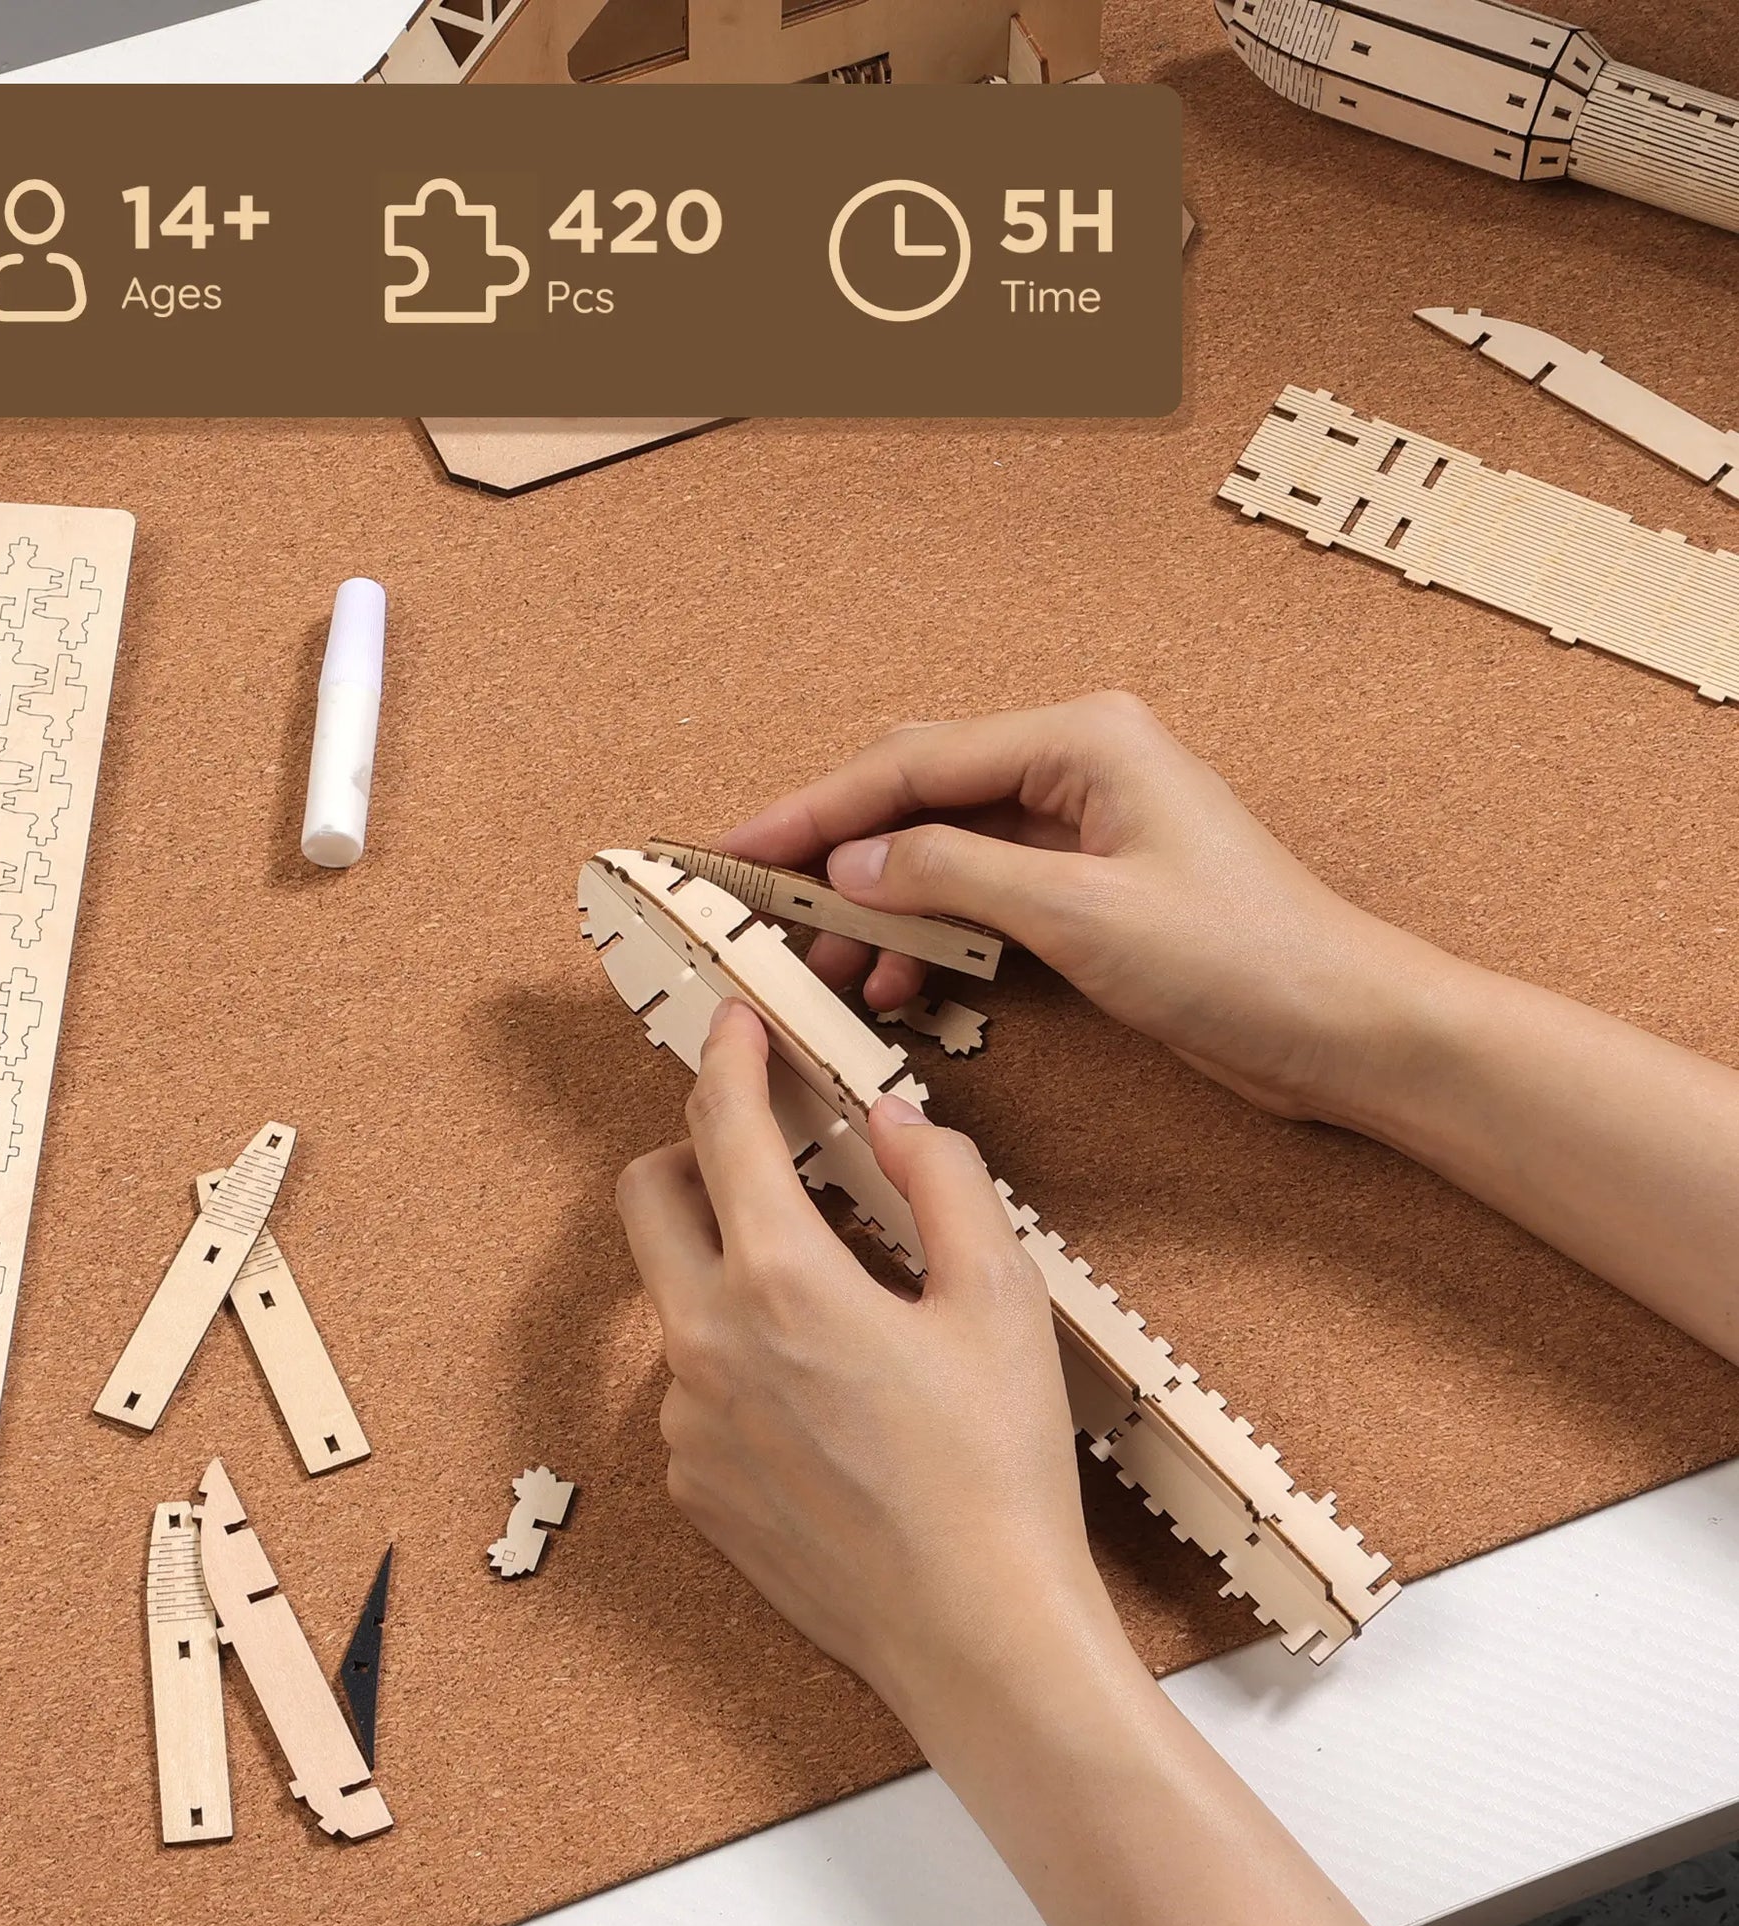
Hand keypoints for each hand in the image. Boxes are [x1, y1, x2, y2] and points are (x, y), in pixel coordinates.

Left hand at [614, 999, 1386, 1925]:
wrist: (975, 1635)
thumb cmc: (997, 1469)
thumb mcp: (999, 1298)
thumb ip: (942, 1180)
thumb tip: (895, 1122)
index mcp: (779, 1280)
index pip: (725, 1129)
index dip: (730, 1059)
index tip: (736, 1025)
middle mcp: (705, 1343)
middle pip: (646, 1197)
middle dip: (690, 1150)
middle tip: (761, 1152)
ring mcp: (686, 1421)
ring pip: (672, 1295)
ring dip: (724, 1264)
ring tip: (827, 1300)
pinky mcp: (691, 1486)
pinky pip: (691, 1384)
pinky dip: (734, 1355)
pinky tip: (820, 1394)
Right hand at [721, 691, 1455, 1125]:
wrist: (1343, 1027)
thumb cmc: (1244, 958)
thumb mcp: (1081, 913)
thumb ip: (955, 876)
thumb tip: (853, 861)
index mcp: (1082, 740)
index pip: (914, 765)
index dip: (816, 810)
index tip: (740, 849)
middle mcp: (1077, 766)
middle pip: (919, 796)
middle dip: (837, 856)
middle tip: (761, 908)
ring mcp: (1083, 827)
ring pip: (944, 852)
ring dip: (881, 907)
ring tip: (824, 968)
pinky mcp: (1089, 887)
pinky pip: (982, 896)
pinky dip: (934, 935)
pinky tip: (899, 982)